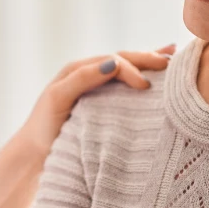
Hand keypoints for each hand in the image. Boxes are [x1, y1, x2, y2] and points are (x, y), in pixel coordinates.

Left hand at [18, 45, 175, 153]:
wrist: (35, 152)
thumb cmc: (44, 127)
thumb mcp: (58, 98)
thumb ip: (82, 78)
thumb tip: (113, 64)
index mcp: (79, 70)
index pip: (113, 61)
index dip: (131, 69)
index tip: (145, 86)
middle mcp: (90, 74)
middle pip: (124, 59)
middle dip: (148, 58)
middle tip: (171, 61)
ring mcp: (98, 87)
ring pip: (129, 68)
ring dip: (150, 62)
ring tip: (173, 55)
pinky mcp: (103, 103)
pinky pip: (126, 83)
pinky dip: (143, 73)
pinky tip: (161, 67)